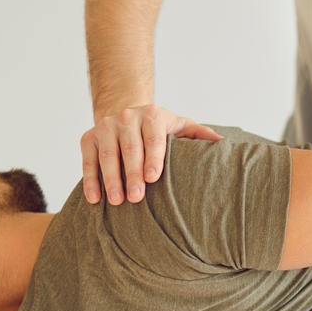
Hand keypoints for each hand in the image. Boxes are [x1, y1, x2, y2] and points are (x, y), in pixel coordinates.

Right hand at [81, 104, 223, 204]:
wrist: (125, 109)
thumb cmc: (158, 126)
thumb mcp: (179, 125)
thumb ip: (200, 134)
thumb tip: (224, 144)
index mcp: (153, 115)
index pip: (154, 139)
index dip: (153, 158)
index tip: (153, 178)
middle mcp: (127, 117)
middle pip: (130, 148)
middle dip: (132, 174)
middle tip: (136, 197)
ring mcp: (106, 126)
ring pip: (107, 154)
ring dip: (111, 179)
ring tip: (116, 201)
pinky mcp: (88, 136)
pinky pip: (88, 159)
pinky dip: (90, 178)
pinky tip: (94, 198)